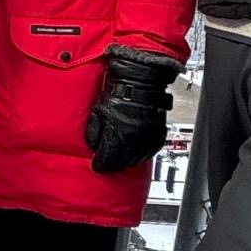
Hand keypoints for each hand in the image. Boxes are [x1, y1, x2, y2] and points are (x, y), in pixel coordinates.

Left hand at [85, 46, 179, 172]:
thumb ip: (93, 132)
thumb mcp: (97, 112)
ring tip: (119, 157)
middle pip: (122, 163)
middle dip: (113, 164)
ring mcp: (148, 140)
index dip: (100, 165)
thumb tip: (93, 146)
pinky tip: (133, 151)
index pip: (107, 161)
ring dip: (126, 160)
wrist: (140, 85)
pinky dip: (140, 154)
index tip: (96, 165)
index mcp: (117, 137)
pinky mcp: (158, 136)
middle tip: (107, 162)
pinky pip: (149, 152)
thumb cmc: (119, 95)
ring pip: (136, 160)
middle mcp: (134, 142)